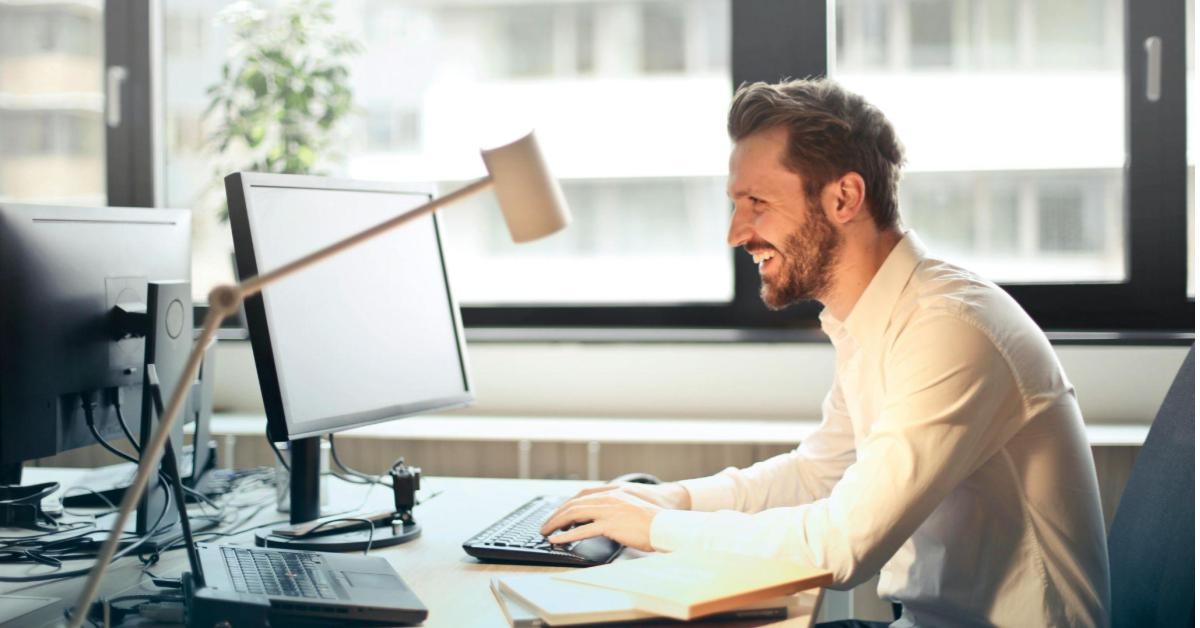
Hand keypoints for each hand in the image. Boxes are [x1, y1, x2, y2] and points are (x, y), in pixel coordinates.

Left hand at [538, 482, 690, 551]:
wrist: (668, 523)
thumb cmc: (655, 518)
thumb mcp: (633, 505)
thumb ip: (616, 506)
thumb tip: (602, 517)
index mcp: (614, 491)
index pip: (583, 494)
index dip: (567, 503)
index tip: (558, 513)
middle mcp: (609, 497)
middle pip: (574, 503)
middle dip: (557, 514)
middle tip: (546, 525)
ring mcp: (608, 510)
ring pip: (574, 514)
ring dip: (556, 523)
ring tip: (546, 532)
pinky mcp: (610, 525)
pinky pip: (582, 530)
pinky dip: (566, 535)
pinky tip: (557, 540)